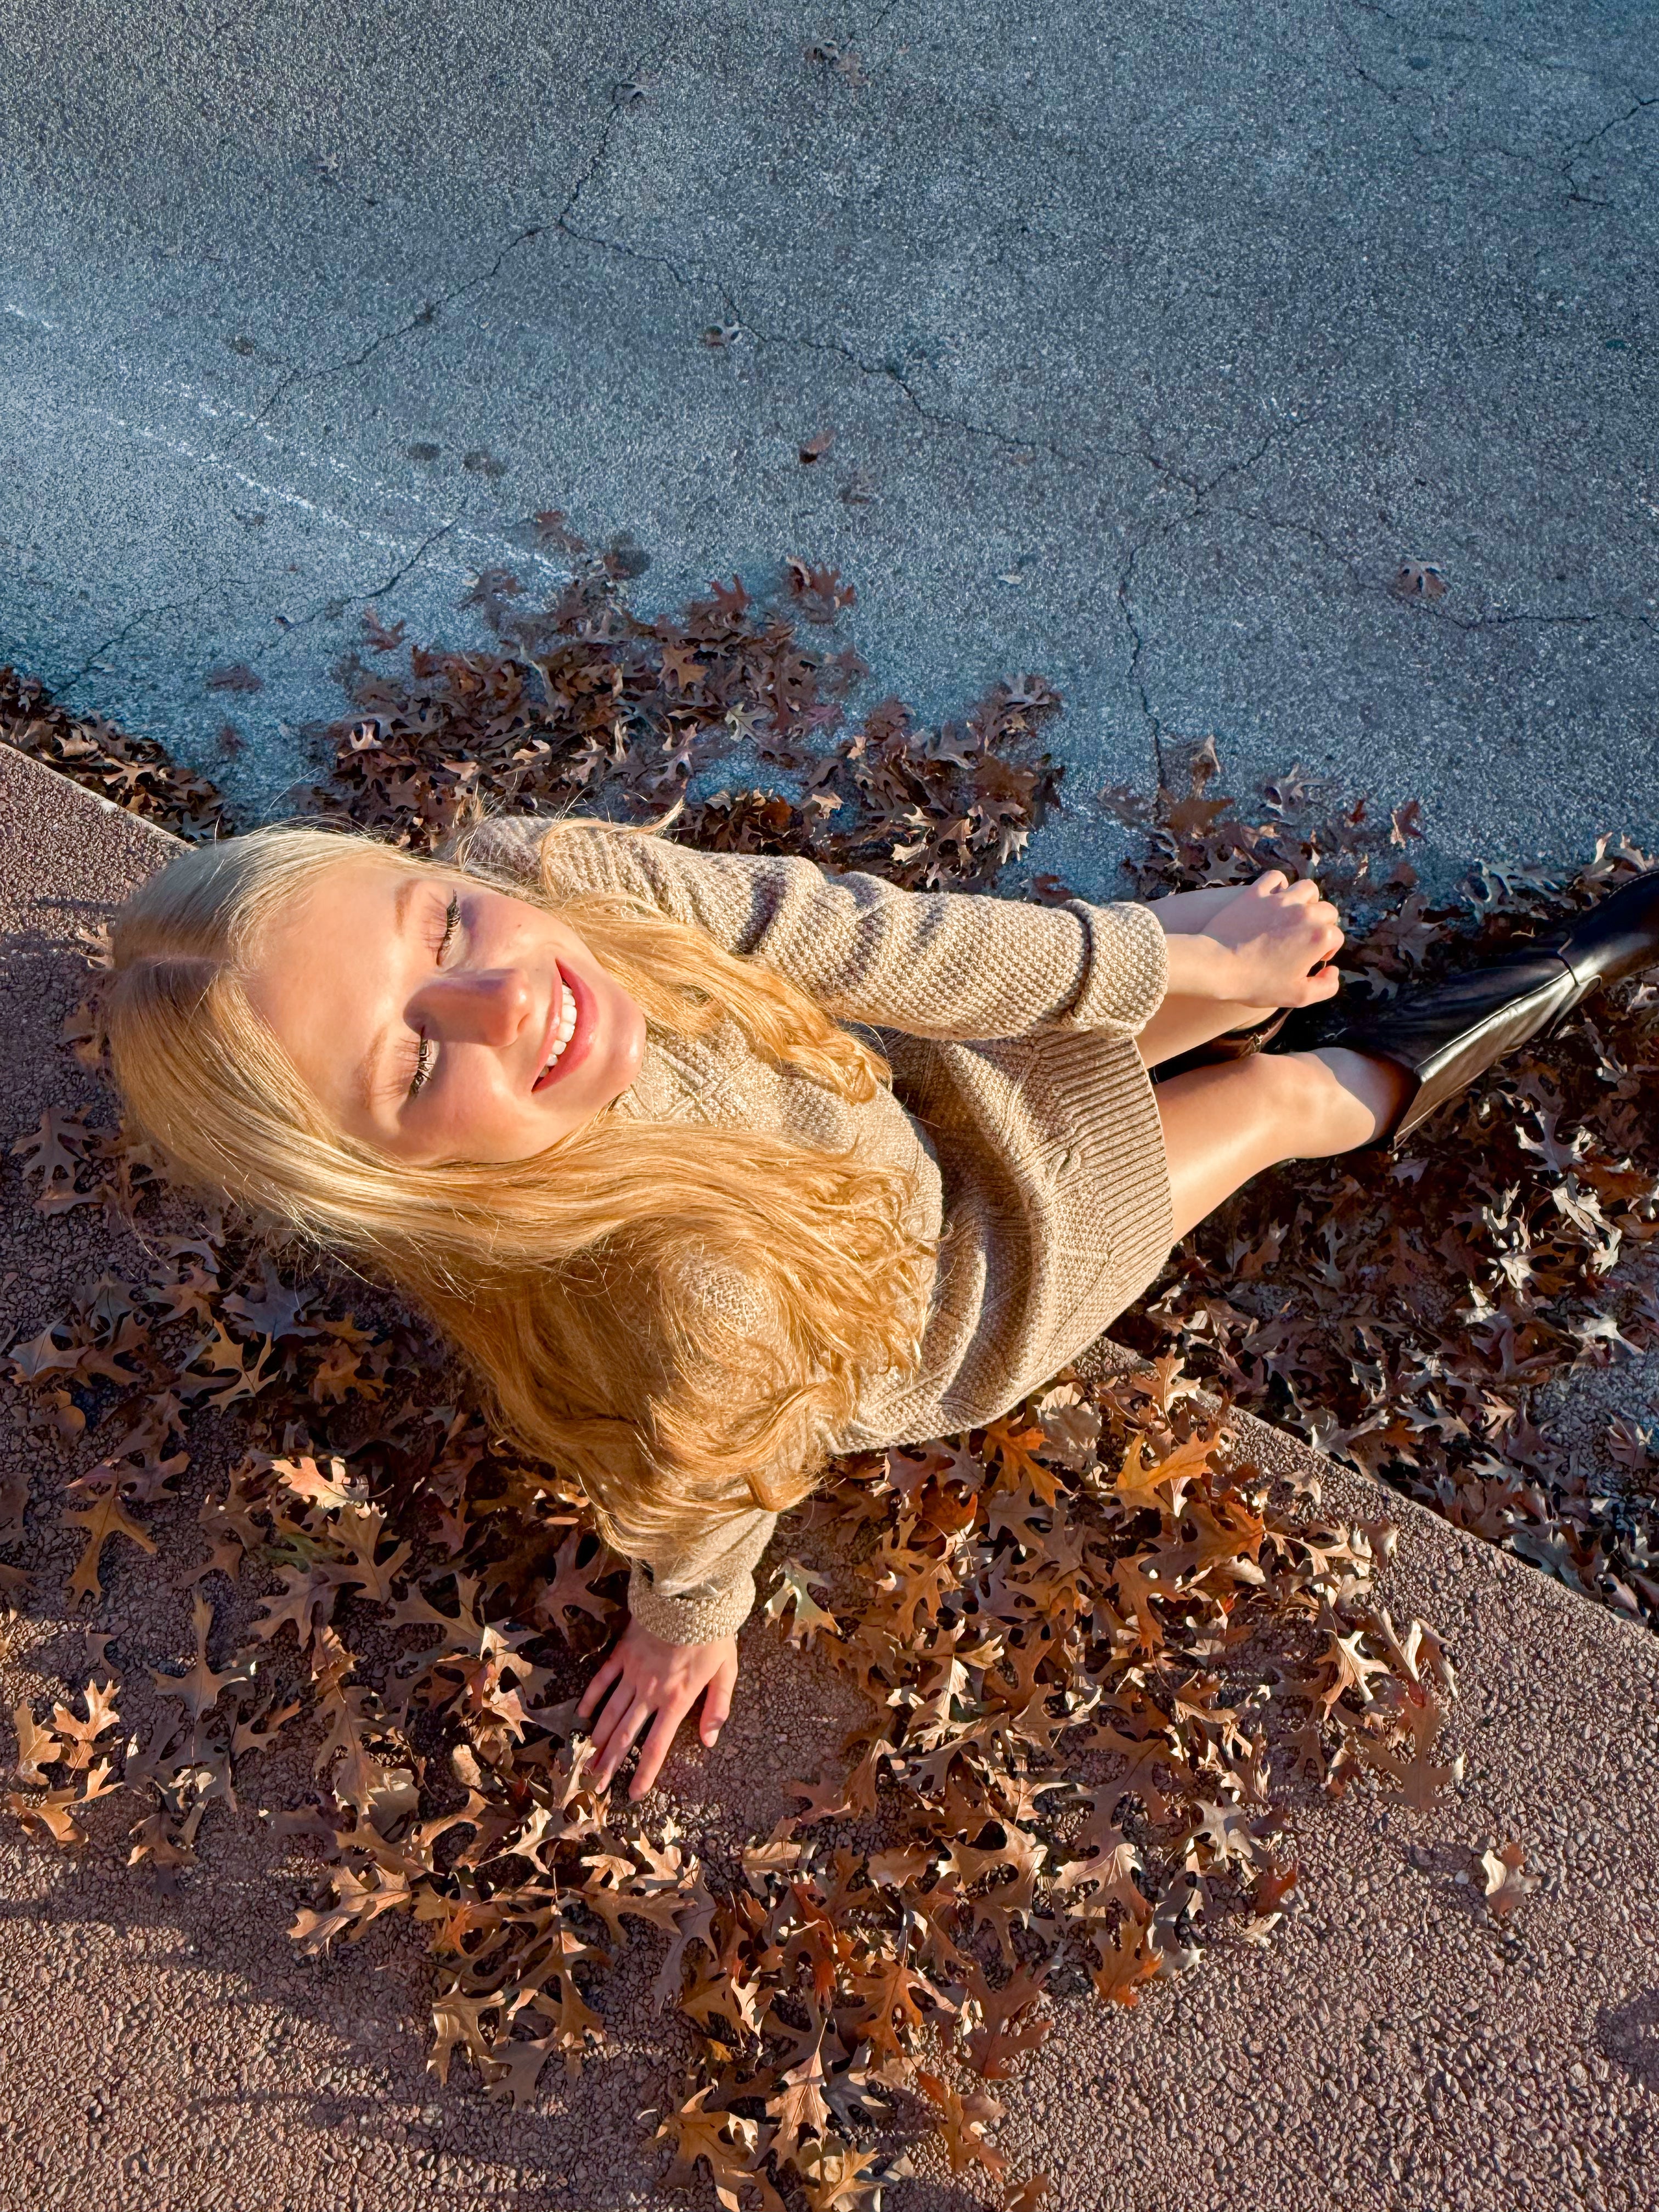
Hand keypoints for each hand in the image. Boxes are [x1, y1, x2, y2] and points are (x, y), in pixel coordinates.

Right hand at [577, 1614, 738, 1800]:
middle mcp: (651, 1691)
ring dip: (599, 1739)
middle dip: (611, 1762)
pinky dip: (592, 1698)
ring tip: (588, 1761)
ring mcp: (633, 1672)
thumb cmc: (712, 1633)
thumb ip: (717, 1707)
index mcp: (677, 1699)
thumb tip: (709, 1741)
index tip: (634, 1793)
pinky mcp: (623, 1652)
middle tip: (596, 1784)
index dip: (645, 1772)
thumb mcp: (726, 1670)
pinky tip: (584, 1715)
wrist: (691, 1594)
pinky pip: (603, 1679)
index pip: (657, 1746)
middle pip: (627, 1734)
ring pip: (611, 1712)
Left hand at [1161, 870, 1343, 1008]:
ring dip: (1307, 900)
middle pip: (1327, 911)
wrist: (1216, 966)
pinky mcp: (1257, 893)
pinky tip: (1273, 899)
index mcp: (1319, 937)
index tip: (1311, 960)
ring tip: (1295, 915)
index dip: (1326, 951)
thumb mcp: (1298, 996)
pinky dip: (1278, 885)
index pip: (1335, 938)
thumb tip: (1334, 971)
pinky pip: (1276, 878)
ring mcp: (1280, 900)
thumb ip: (1326, 986)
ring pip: (1307, 888)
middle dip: (1321, 925)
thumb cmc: (1256, 984)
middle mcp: (1305, 913)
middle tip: (1304, 940)